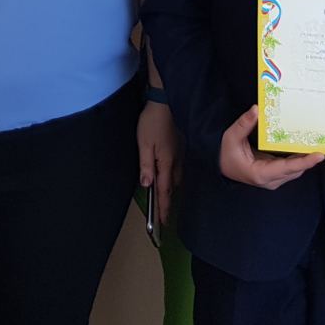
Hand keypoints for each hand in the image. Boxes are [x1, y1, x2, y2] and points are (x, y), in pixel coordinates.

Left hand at [137, 101, 181, 224]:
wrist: (165, 102)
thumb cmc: (152, 122)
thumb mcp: (144, 144)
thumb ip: (146, 165)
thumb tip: (147, 185)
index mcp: (165, 162)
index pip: (164, 190)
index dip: (164, 207)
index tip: (164, 222)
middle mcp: (175, 161)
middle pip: (173, 186)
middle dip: (168, 199)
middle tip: (164, 212)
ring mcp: (179, 153)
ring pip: (177, 176)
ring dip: (172, 187)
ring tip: (167, 196)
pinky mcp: (180, 146)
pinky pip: (179, 167)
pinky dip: (174, 176)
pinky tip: (171, 173)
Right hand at [218, 105, 323, 188]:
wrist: (221, 167)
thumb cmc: (226, 154)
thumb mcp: (231, 137)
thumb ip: (244, 124)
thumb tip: (256, 109)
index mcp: (261, 174)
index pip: (287, 168)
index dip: (304, 162)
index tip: (319, 155)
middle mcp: (270, 180)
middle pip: (296, 170)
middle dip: (310, 158)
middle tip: (324, 144)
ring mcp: (274, 179)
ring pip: (295, 170)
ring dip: (306, 159)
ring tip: (318, 143)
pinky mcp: (275, 175)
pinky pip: (291, 168)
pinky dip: (299, 159)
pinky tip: (305, 146)